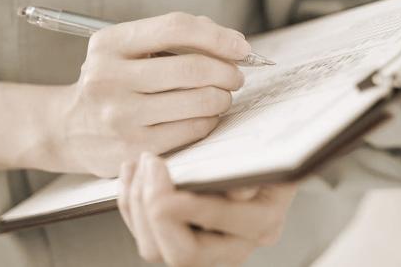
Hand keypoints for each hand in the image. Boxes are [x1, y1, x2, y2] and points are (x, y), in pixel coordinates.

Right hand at [38, 13, 249, 176]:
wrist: (67, 129)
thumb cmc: (112, 83)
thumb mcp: (126, 50)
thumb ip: (172, 38)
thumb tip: (231, 42)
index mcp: (110, 44)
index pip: (175, 28)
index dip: (217, 36)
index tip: (241, 47)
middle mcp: (110, 78)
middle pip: (193, 69)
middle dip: (227, 71)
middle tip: (235, 76)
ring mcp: (121, 117)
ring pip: (198, 102)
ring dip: (222, 97)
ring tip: (221, 96)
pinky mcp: (134, 148)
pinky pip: (192, 130)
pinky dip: (210, 120)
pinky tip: (206, 116)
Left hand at [118, 153, 297, 266]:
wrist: (265, 149)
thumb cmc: (266, 146)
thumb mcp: (269, 149)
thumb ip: (254, 169)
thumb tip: (238, 193)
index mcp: (262, 223)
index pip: (219, 229)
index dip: (184, 206)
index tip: (163, 170)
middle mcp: (236, 245)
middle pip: (182, 254)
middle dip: (153, 207)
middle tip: (150, 163)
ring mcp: (207, 249)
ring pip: (155, 249)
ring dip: (138, 204)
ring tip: (141, 163)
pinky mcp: (182, 240)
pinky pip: (146, 236)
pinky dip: (131, 204)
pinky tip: (132, 173)